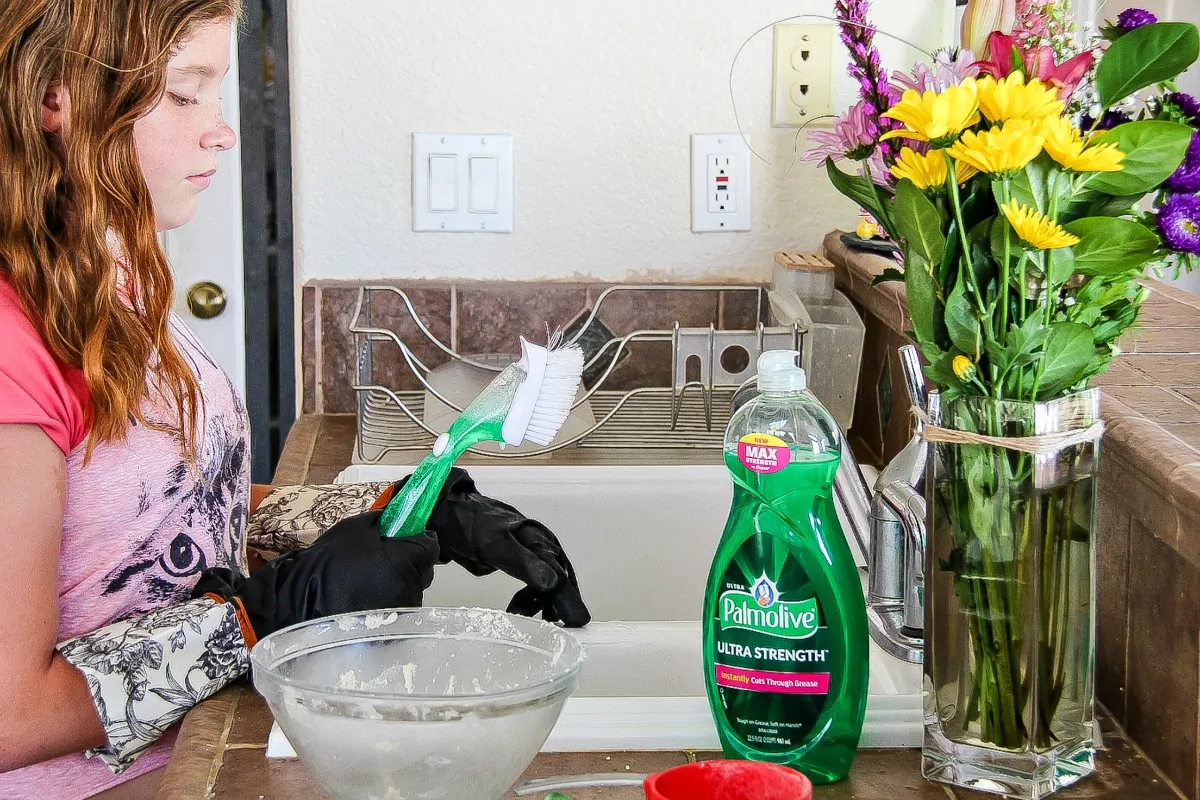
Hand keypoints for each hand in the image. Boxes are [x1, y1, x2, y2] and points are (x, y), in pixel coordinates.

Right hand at [193, 510, 437, 638]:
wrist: (299, 605)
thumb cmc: (328, 562)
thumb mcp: (354, 529)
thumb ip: (383, 521)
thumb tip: (399, 517)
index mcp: (408, 560)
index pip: (429, 545)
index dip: (416, 538)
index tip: (401, 536)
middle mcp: (413, 587)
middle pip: (423, 569)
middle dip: (408, 560)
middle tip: (380, 556)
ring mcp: (402, 611)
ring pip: (410, 589)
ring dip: (397, 581)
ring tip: (367, 579)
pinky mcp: (389, 629)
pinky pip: (397, 608)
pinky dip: (386, 601)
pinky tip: (364, 598)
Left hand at [382, 468, 590, 627]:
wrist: (442, 509)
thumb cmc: (468, 527)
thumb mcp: (495, 545)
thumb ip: (523, 562)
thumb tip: (553, 584)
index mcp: (536, 538)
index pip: (560, 572)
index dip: (568, 596)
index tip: (575, 620)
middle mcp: (536, 542)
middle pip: (557, 575)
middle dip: (559, 600)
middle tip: (555, 624)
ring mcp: (523, 547)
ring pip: (545, 577)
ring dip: (541, 600)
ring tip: (531, 618)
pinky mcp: (511, 554)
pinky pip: (530, 577)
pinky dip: (530, 595)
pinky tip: (520, 607)